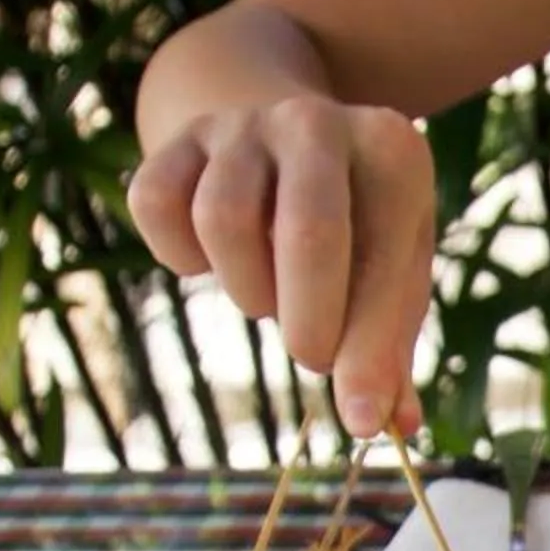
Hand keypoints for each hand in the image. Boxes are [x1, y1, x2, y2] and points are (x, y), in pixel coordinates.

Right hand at [126, 95, 435, 439]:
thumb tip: (391, 426)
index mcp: (392, 153)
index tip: (358, 422)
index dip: (369, 352)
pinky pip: (157, 207)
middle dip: (308, 322)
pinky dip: (179, 256)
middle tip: (313, 358)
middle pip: (308, 233)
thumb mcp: (392, 272)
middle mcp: (317, 124)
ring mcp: (243, 124)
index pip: (382, 263)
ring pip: (223, 221)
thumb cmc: (357, 228)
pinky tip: (211, 260)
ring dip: (246, 289)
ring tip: (270, 296)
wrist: (284, 139)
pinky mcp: (179, 137)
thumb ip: (391, 349)